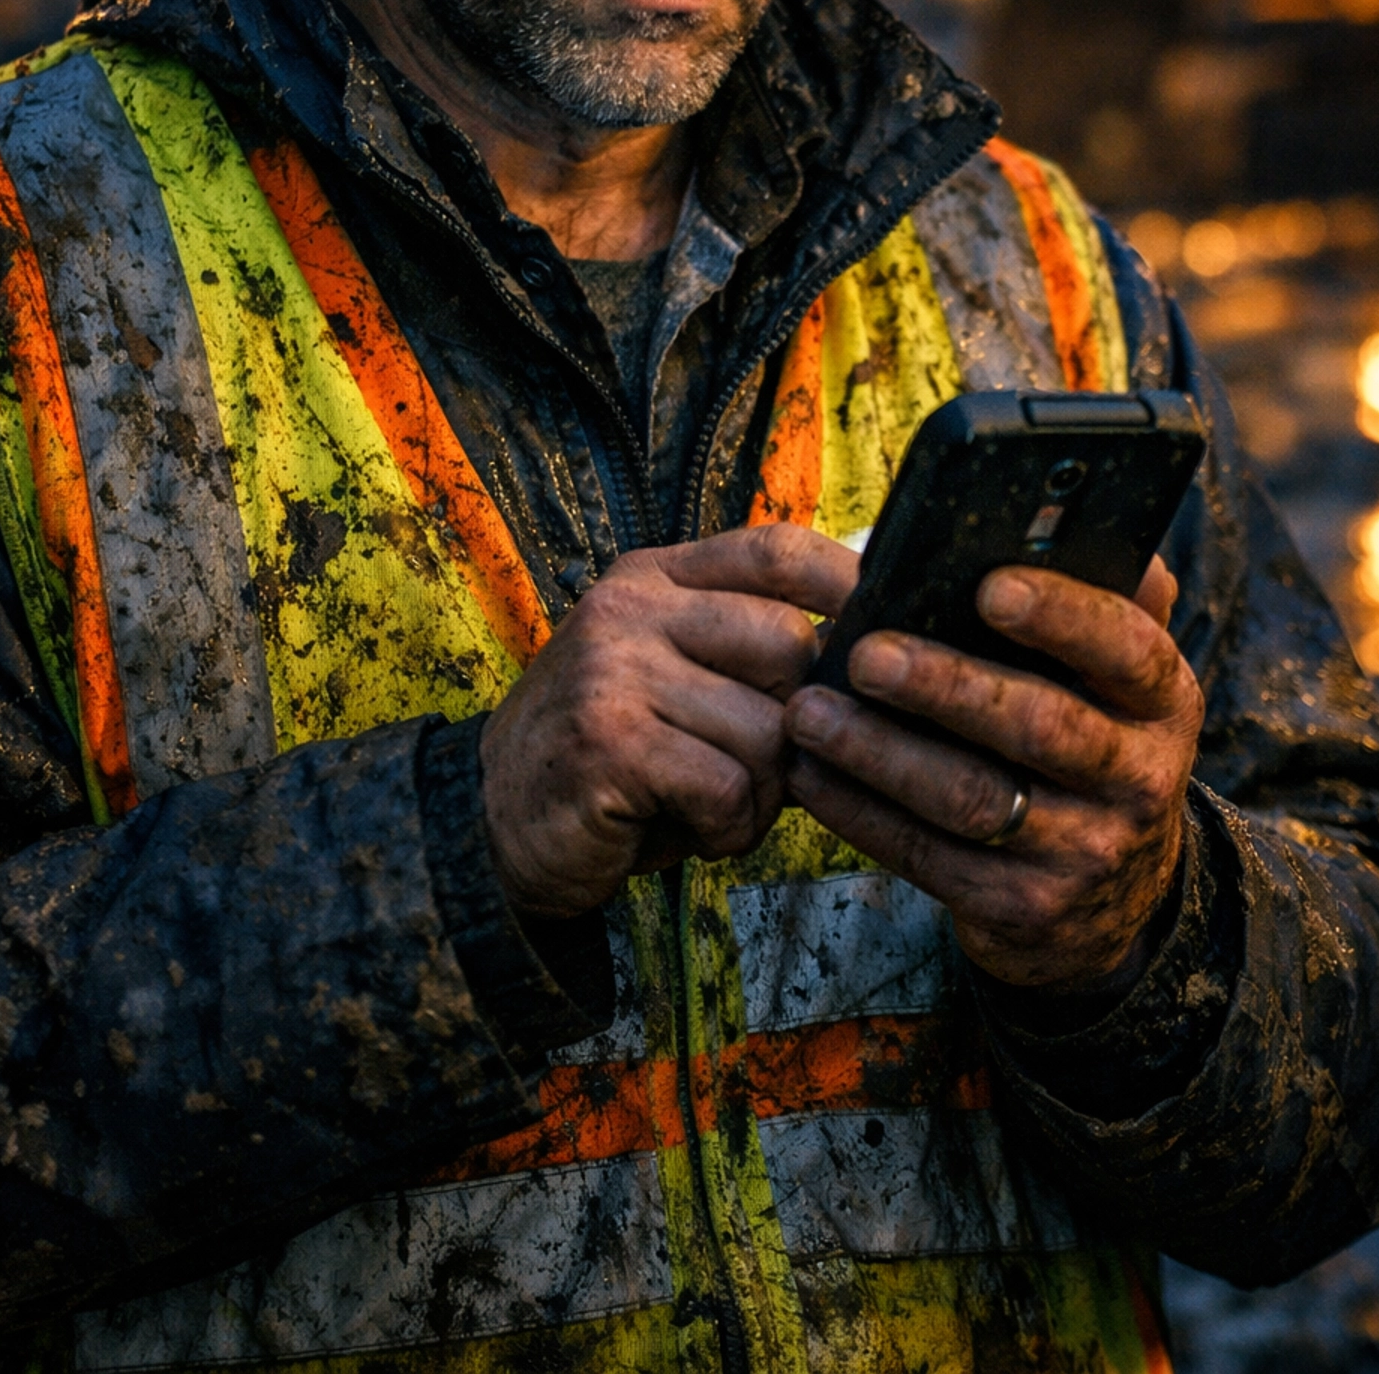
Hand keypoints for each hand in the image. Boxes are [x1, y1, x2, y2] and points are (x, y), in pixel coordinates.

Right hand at [480, 526, 856, 914]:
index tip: (886, 630)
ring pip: (768, 728)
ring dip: (763, 793)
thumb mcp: (667, 674)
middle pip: (789, 642)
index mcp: (652, 578)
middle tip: (763, 767)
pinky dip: (728, 827)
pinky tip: (693, 829)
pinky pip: (728, 786)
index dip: (846, 582)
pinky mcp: (608, 742)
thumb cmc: (610, 755)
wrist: (492, 823)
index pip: (774, 548)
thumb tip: (868, 658)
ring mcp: (614, 670)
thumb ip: (742, 651)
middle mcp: (630, 608)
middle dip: (799, 722)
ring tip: (716, 807)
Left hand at [782, 556, 1203, 988]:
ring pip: (970, 798)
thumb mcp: (1121, 683)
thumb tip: (1079, 519)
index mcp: (1162, 702)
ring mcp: (1083, 853)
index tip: (989, 585)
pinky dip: (861, 814)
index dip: (1062, 615)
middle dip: (944, 685)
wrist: (1115, 903)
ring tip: (809, 711)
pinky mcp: (1022, 908)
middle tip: (862, 651)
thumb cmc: (1092, 744)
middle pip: (1038, 725)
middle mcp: (1137, 780)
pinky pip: (928, 857)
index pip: (1126, 648)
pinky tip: (810, 774)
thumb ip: (1109, 602)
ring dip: (879, 753)